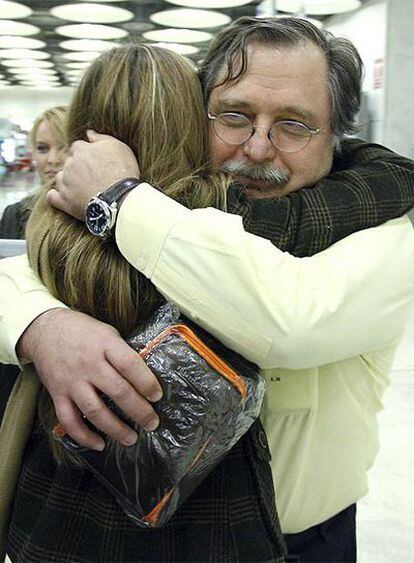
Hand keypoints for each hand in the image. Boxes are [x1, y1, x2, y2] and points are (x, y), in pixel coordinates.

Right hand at [17, 308, 162, 450]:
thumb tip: (146, 375)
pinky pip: (69, 420)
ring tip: (131, 438)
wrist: (45, 330)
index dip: (147, 382)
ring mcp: (72, 381)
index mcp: (105, 344)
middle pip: (118, 391)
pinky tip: (99, 444)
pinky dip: (84, 436)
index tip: (157, 396)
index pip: (130, 365)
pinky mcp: (57, 394)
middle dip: (139, 411)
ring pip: (95, 411)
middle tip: (152, 423)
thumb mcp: (108, 332)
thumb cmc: (83, 331)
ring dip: (115, 428)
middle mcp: (89, 364)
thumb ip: (123, 352)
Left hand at [48, 130, 139, 219]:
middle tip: (91, 177)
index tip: (93, 161)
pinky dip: (56, 196)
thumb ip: (102, 138)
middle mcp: (70, 165)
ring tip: (81, 189)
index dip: (85, 154)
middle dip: (76, 168)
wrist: (120, 199)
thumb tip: (89, 132)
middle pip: (68, 163)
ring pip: (60, 178)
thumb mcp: (119, 148)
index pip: (77, 147)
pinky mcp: (65, 201)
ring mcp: (66, 183)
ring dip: (67, 181)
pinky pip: (52, 197)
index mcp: (82, 150)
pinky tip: (63, 197)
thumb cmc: (122, 172)